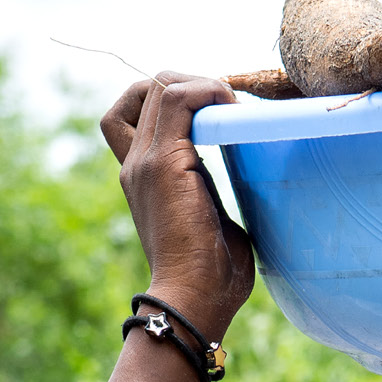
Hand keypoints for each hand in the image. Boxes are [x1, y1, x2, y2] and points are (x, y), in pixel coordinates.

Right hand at [100, 74, 253, 340]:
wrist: (194, 299)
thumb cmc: (212, 274)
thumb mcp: (211, 218)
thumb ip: (212, 189)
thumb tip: (246, 174)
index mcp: (142, 175)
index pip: (135, 111)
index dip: (175, 96)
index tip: (216, 111)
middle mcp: (136, 162)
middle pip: (147, 89)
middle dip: (193, 82)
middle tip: (230, 104)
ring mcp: (146, 161)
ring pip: (162, 85)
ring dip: (204, 84)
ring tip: (233, 104)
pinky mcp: (165, 164)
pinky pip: (179, 100)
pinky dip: (208, 92)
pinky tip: (233, 110)